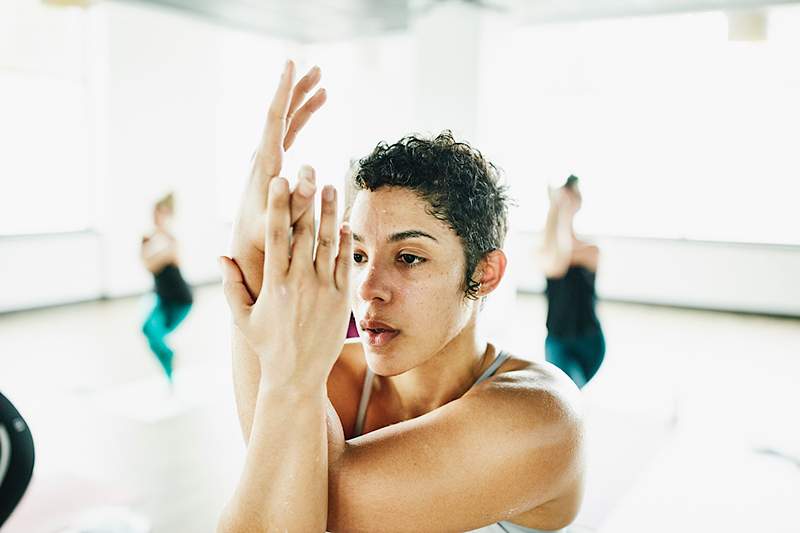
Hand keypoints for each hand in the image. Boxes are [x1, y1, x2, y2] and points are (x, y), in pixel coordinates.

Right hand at [221, 167, 352, 389]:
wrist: (297, 376)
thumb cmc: (268, 346)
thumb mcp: (243, 318)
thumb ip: (232, 285)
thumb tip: (221, 255)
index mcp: (273, 283)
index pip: (275, 236)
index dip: (278, 205)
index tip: (279, 180)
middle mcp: (299, 282)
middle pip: (304, 231)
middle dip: (306, 198)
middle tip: (309, 170)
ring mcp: (323, 290)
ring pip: (328, 242)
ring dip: (330, 212)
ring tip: (331, 185)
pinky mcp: (340, 299)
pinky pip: (343, 263)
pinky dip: (345, 242)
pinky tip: (345, 222)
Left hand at [232, 60, 327, 294]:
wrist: (245, 250)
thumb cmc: (262, 242)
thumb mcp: (277, 225)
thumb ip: (293, 202)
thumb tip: (309, 172)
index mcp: (264, 166)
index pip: (274, 119)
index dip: (284, 92)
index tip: (291, 66)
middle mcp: (262, 158)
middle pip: (280, 115)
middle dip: (297, 91)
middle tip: (316, 68)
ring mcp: (266, 162)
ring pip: (285, 123)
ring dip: (302, 103)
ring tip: (321, 84)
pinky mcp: (273, 168)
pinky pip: (288, 136)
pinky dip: (301, 120)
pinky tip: (313, 112)